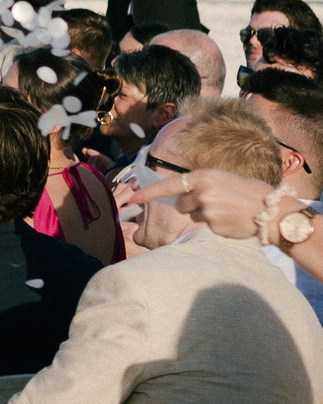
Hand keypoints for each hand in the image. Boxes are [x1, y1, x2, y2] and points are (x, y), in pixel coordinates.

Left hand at [134, 168, 271, 239]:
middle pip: (182, 204)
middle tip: (217, 202)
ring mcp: (206, 210)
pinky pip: (205, 227)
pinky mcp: (212, 226)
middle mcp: (202, 192)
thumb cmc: (250, 193)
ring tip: (227, 211)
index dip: (149, 192)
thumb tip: (183, 194)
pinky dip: (215, 225)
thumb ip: (202, 185)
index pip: (170, 185)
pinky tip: (231, 220)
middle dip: (193, 206)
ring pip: (193, 216)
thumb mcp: (224, 179)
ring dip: (205, 215)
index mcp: (204, 177)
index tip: (132, 197)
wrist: (272, 210)